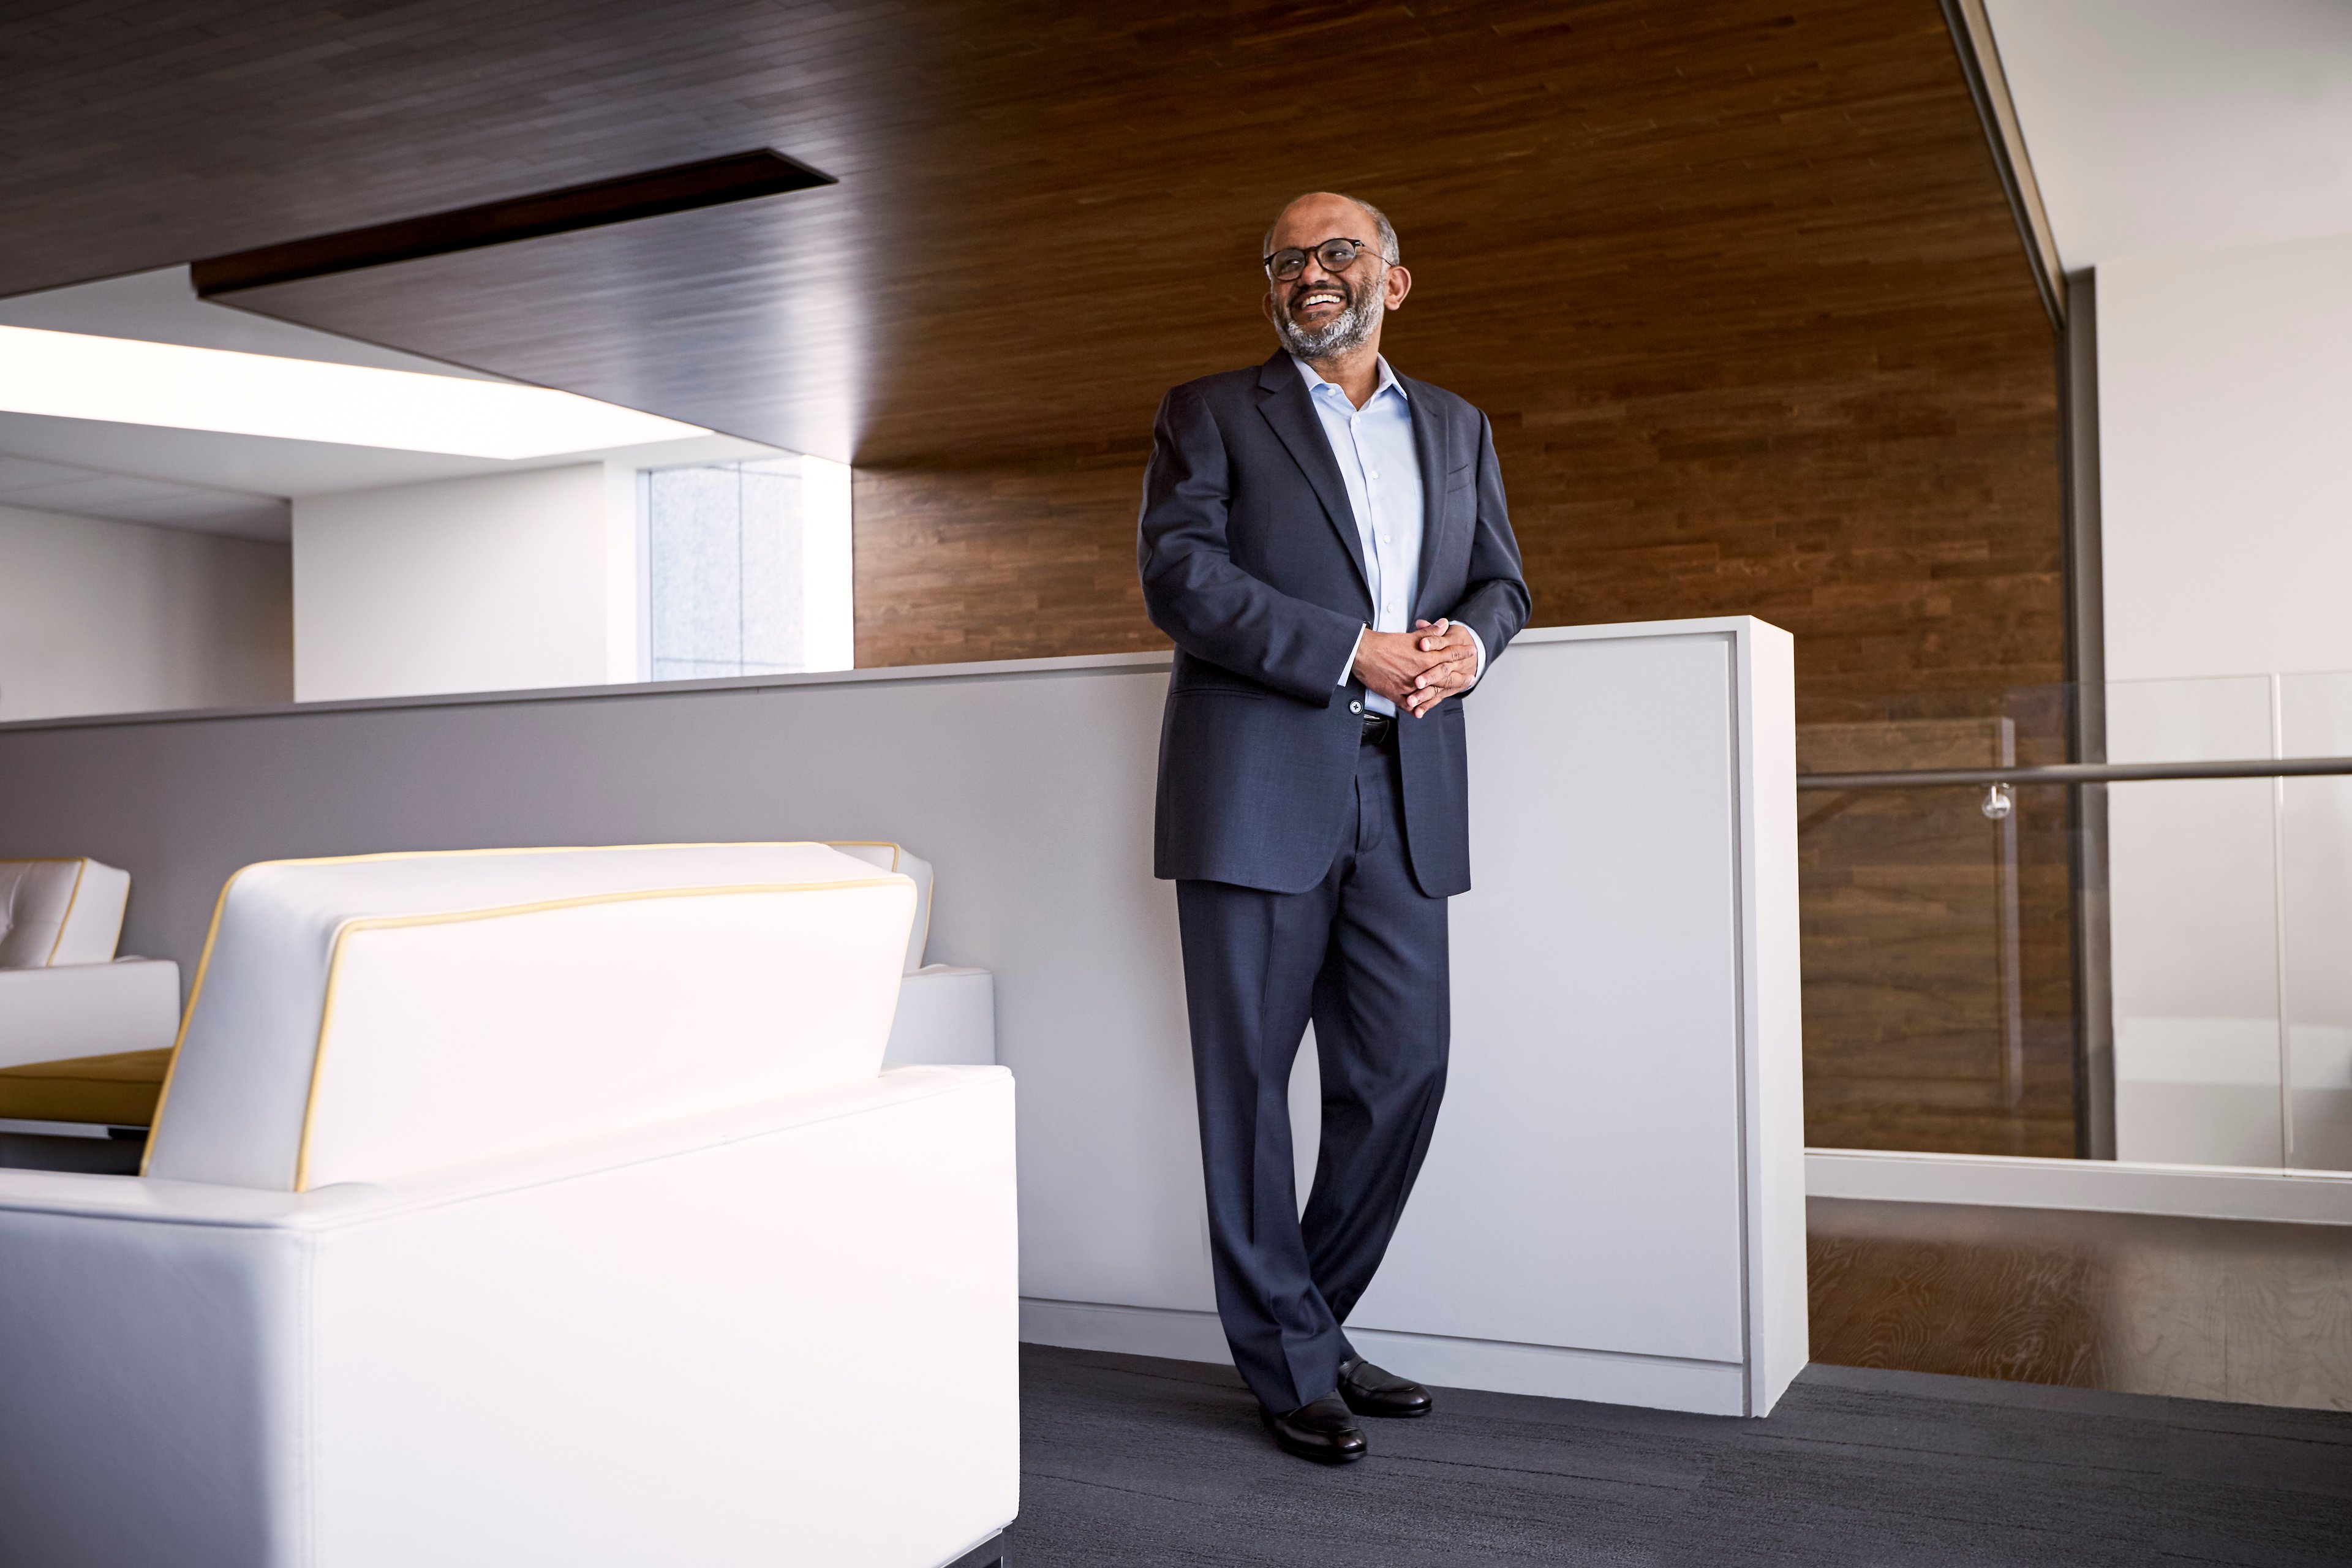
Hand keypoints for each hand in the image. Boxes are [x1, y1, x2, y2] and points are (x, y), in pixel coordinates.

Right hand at [1352, 621, 1474, 715]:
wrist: (1362, 652)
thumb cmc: (1383, 643)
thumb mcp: (1409, 636)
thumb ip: (1429, 633)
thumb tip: (1443, 625)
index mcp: (1423, 657)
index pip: (1449, 654)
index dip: (1462, 653)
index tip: (1471, 653)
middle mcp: (1419, 673)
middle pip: (1445, 677)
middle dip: (1459, 677)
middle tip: (1470, 678)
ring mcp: (1408, 686)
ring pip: (1429, 693)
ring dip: (1442, 694)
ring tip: (1450, 695)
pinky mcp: (1395, 694)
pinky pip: (1409, 705)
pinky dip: (1416, 708)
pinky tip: (1421, 711)